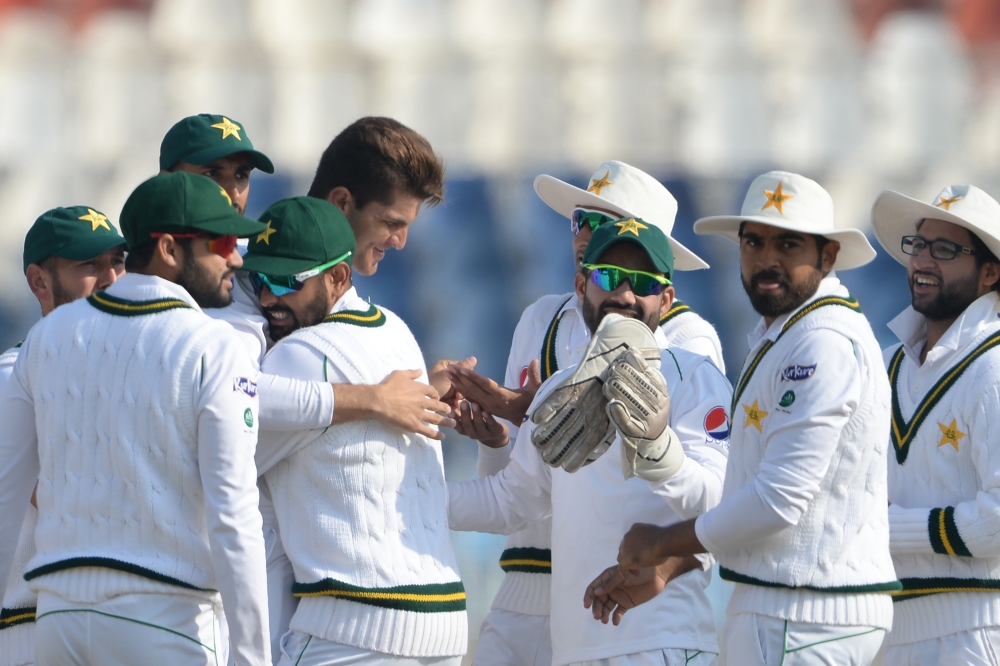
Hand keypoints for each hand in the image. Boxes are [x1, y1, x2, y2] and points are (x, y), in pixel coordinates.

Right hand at [333, 370, 456, 439]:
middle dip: (445, 408)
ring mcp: (419, 414)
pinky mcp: (414, 425)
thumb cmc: (388, 386)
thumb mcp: (400, 374)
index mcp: (420, 389)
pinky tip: (443, 437)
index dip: (436, 395)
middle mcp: (422, 402)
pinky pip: (428, 431)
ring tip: (454, 424)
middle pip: (438, 405)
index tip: (437, 398)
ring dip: (446, 421)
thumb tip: (420, 370)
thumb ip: (412, 373)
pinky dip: (436, 435)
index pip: (432, 391)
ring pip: (436, 419)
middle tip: (450, 410)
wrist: (379, 401)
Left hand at [428, 357, 476, 401]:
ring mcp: (447, 387)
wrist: (424, 402)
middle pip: (462, 382)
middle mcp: (448, 375)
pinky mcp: (446, 398)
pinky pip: (455, 400)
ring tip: (455, 402)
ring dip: (459, 398)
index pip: (464, 370)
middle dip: (462, 390)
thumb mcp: (448, 374)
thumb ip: (461, 367)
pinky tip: (453, 406)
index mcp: (447, 366)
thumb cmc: (434, 384)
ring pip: (460, 392)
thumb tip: (474, 358)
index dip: (466, 377)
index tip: (465, 384)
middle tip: (458, 396)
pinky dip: (455, 404)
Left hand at [446, 359, 540, 423]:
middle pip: (474, 389)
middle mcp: (492, 401)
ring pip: (470, 394)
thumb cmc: (532, 402)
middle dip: (460, 378)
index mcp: (503, 396)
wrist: (527, 420)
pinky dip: (462, 392)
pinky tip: (454, 384)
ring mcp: (487, 406)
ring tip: (448, 374)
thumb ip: (534, 376)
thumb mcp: (536, 390)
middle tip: (448, 368)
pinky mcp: (485, 408)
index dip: (473, 377)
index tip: (462, 369)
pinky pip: (472, 400)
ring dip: (458, 384)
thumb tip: (535, 359)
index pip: (486, 384)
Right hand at [452, 398, 508, 447]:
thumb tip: (449, 399)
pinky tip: (485, 411)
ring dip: (476, 414)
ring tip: (474, 403)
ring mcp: (484, 434)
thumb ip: (459, 411)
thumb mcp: (468, 419)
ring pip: (479, 425)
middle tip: (463, 402)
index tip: (449, 410)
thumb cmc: (478, 422)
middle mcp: (473, 434)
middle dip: (465, 414)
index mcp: (464, 430)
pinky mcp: (495, 431)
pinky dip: (488, 418)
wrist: (496, 435)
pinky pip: (491, 424)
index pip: (457, 425)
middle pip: (467, 425)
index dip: (453, 418)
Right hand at [584, 556, 701, 624]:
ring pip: (607, 607)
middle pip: (599, 599)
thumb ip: (611, 583)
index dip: (589, 596)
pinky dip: (616, 617)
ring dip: (604, 613)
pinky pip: (618, 612)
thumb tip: (596, 593)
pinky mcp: (627, 603)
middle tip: (598, 616)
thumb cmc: (640, 570)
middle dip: (597, 608)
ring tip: (605, 620)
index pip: (594, 587)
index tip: (587, 605)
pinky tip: (615, 622)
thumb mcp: (624, 575)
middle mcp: (611, 587)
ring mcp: (619, 596)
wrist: (658, 575)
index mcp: (608, 577)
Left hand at [617, 519, 703, 570]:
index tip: (640, 554)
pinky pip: (621, 569)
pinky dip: (625, 573)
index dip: (633, 548)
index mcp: (634, 529)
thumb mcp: (655, 534)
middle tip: (638, 563)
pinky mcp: (627, 560)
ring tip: (636, 571)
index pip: (629, 540)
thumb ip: (650, 537)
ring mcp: (626, 548)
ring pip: (621, 558)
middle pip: (623, 548)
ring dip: (627, 564)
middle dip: (629, 555)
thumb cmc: (666, 538)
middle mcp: (627, 537)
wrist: (665, 542)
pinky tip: (630, 577)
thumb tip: (656, 541)